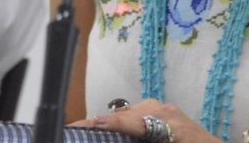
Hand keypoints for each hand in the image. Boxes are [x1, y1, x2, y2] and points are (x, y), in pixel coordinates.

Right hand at [71, 98, 218, 142]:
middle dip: (103, 122)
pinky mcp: (167, 111)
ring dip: (114, 122)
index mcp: (170, 126)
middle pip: (127, 114)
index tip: (90, 124)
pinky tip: (114, 127)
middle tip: (78, 128)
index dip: (110, 122)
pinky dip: (126, 121)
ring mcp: (166, 108)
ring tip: (92, 128)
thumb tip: (122, 132)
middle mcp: (166, 111)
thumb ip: (144, 139)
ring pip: (132, 112)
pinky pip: (141, 113)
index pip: (133, 122)